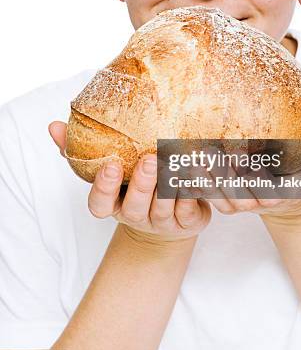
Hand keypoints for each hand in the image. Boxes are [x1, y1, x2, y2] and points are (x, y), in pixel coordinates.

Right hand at [48, 121, 210, 242]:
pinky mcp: (187, 222)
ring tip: (176, 161)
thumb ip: (78, 150)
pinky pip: (190, 208)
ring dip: (170, 185)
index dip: (105, 187)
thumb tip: (54, 127)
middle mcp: (136, 216)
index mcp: (114, 204)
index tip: (111, 164)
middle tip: (148, 159)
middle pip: (135, 206)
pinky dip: (194, 190)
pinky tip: (197, 170)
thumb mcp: (107, 169)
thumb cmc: (132, 184)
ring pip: (164, 207)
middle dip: (142, 184)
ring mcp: (162, 222)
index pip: (100, 204)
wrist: (170, 216)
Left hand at [185, 129, 300, 222]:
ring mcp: (239, 204)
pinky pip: (207, 196)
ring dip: (202, 180)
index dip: (253, 177)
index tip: (243, 157)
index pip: (265, 188)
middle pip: (236, 194)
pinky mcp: (225, 201)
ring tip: (188, 158)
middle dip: (221, 177)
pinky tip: (179, 165)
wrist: (293, 199)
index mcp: (278, 194)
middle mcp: (256, 201)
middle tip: (207, 154)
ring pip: (218, 196)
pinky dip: (193, 183)